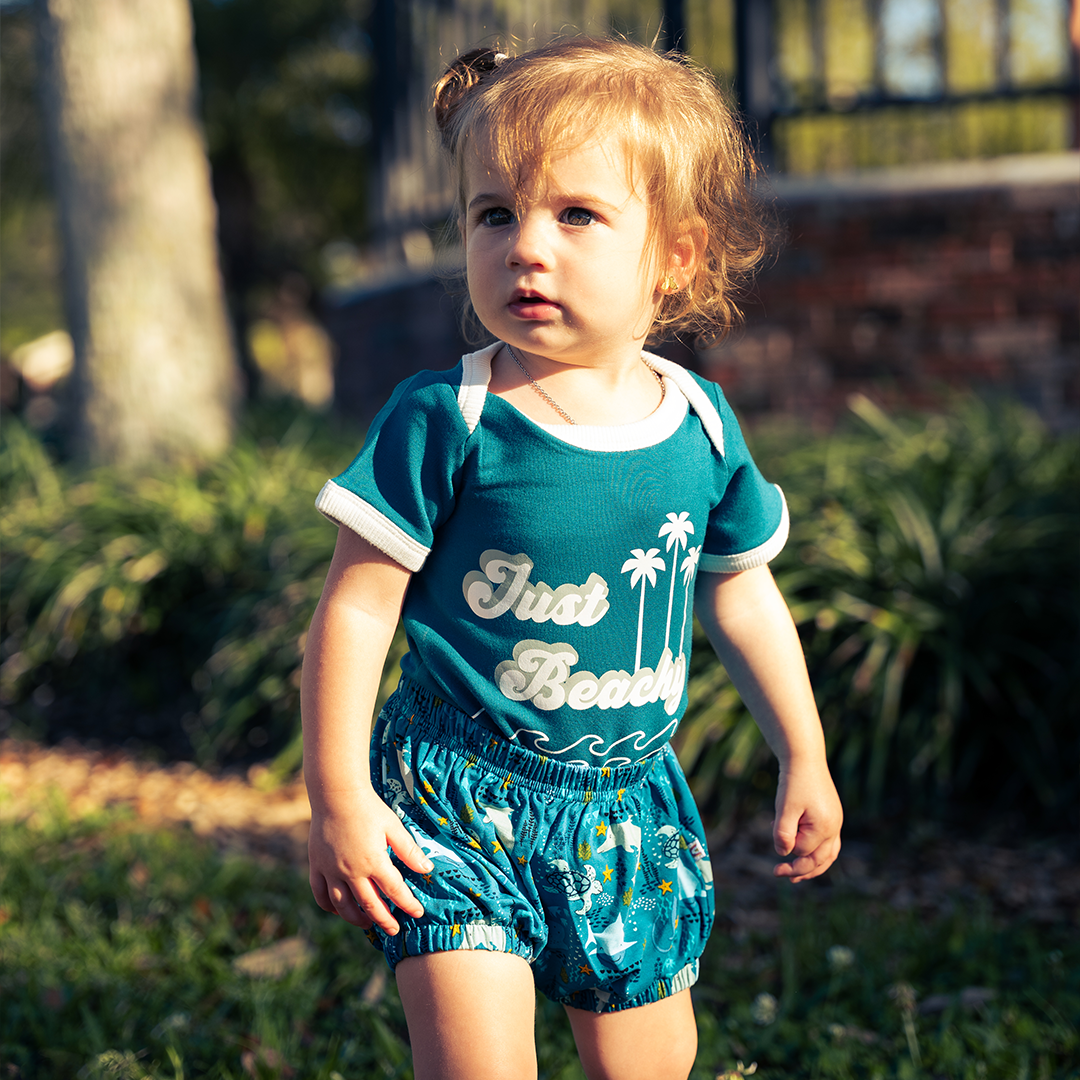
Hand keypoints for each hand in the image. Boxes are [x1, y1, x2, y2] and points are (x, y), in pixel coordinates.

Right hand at [308, 788, 432, 934]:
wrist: (336, 795)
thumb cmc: (369, 808)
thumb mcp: (393, 827)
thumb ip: (409, 851)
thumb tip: (427, 869)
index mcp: (373, 861)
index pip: (395, 891)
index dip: (408, 904)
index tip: (417, 913)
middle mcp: (351, 871)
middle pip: (370, 905)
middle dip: (384, 920)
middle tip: (394, 930)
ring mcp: (331, 871)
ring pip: (343, 906)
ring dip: (357, 918)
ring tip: (368, 923)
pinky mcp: (316, 866)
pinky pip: (321, 894)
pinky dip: (330, 907)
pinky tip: (339, 910)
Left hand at [771, 762, 842, 882]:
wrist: (804, 758)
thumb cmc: (794, 782)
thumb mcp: (785, 808)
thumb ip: (784, 833)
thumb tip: (783, 854)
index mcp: (825, 827)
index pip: (803, 851)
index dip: (787, 849)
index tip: (773, 846)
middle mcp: (835, 828)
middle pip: (820, 860)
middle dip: (800, 870)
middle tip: (778, 873)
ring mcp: (835, 823)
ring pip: (827, 855)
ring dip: (812, 866)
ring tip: (795, 876)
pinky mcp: (831, 817)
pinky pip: (828, 843)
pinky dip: (816, 852)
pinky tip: (802, 852)